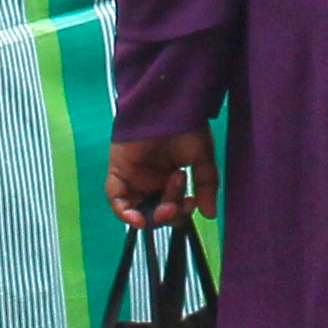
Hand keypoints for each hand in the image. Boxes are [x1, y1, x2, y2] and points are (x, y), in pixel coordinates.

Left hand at [104, 133, 218, 228]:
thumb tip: (210, 214)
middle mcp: (151, 179)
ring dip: (151, 215)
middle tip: (177, 206)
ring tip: (166, 208)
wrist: (168, 107)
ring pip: (137, 208)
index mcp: (169, 176)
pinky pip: (116, 200)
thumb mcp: (202, 160)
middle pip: (155, 210)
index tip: (191, 205)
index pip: (172, 206)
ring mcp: (134, 176)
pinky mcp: (118, 171)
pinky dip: (125, 213)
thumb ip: (205, 186)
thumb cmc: (186, 128)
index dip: (180, 212)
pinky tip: (139, 219)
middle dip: (168, 214)